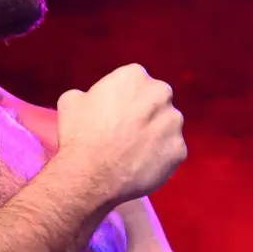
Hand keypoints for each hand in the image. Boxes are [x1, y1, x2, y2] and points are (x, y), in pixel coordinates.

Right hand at [56, 65, 187, 206]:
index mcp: (134, 76)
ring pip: (168, 126)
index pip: (135, 82)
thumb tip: (94, 101)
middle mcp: (161, 94)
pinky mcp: (180, 150)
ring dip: (156, 134)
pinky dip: (161, 158)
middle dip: (146, 112)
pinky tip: (143, 165)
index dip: (125, 98)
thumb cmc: (79, 135)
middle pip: (157, 100)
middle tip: (128, 131)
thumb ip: (91, 94)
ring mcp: (174, 123)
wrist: (92, 175)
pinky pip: (171, 151)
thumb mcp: (72, 101)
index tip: (116, 113)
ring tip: (135, 151)